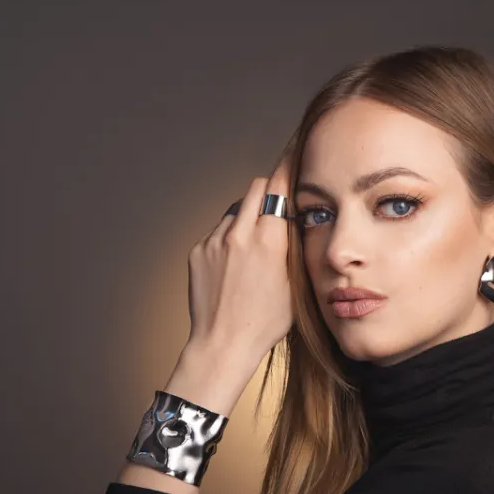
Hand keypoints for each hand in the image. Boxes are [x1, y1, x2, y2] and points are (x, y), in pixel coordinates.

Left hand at [184, 155, 293, 366]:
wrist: (223, 343)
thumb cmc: (266, 322)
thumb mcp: (295, 283)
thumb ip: (294, 246)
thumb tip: (295, 218)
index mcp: (269, 240)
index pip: (280, 187)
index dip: (289, 165)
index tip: (295, 149)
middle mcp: (239, 233)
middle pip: (256, 188)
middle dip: (268, 192)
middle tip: (276, 208)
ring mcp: (214, 241)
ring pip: (235, 211)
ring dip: (246, 221)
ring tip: (252, 253)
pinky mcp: (197, 251)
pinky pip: (217, 232)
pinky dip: (227, 240)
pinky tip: (233, 267)